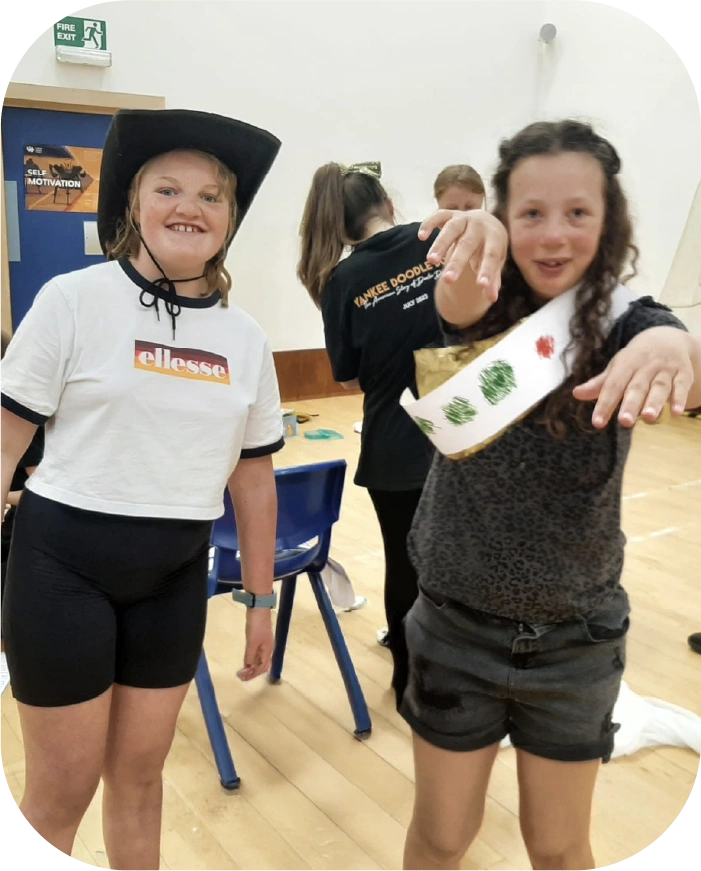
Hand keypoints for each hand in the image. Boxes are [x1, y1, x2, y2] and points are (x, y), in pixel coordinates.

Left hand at [237, 608, 273, 680]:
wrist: (259, 608)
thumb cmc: (256, 625)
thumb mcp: (252, 642)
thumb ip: (250, 656)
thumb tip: (248, 669)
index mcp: (268, 651)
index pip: (261, 668)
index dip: (251, 675)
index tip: (241, 677)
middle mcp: (268, 649)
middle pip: (262, 666)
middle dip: (253, 673)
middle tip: (241, 677)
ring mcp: (264, 644)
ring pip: (260, 660)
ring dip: (252, 667)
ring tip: (243, 671)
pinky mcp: (260, 639)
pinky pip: (257, 654)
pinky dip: (252, 660)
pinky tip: (247, 660)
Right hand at [418, 209, 507, 302]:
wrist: (486, 222)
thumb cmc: (490, 248)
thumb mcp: (494, 262)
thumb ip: (492, 278)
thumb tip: (492, 299)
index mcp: (493, 238)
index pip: (491, 255)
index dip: (487, 270)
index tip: (481, 286)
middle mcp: (478, 226)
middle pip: (467, 244)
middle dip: (457, 262)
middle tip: (447, 280)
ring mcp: (463, 218)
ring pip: (451, 229)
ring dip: (440, 244)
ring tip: (431, 261)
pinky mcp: (449, 215)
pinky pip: (438, 216)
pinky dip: (429, 224)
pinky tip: (421, 237)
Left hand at [572, 327, 695, 427]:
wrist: (667, 338)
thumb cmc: (635, 360)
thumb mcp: (617, 368)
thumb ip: (600, 384)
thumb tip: (576, 394)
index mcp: (625, 364)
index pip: (613, 385)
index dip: (605, 404)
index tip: (597, 423)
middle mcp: (645, 366)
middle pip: (637, 387)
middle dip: (630, 404)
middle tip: (624, 422)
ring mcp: (666, 369)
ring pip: (660, 387)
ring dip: (655, 402)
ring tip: (648, 418)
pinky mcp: (683, 373)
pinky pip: (681, 386)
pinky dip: (680, 399)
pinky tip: (676, 413)